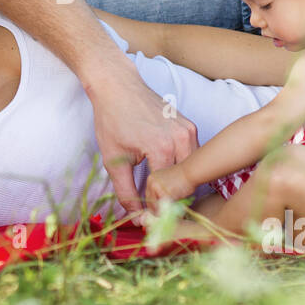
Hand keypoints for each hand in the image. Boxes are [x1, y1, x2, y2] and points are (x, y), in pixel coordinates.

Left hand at [87, 64, 198, 218]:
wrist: (117, 86)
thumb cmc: (112, 119)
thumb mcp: (113, 159)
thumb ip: (125, 192)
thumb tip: (136, 217)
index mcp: (162, 148)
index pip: (168, 193)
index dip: (157, 209)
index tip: (147, 217)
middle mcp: (182, 139)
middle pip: (185, 184)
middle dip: (171, 199)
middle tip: (154, 208)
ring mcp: (189, 131)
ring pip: (192, 172)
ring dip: (178, 185)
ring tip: (159, 192)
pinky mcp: (190, 127)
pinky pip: (192, 157)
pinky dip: (181, 169)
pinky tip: (165, 173)